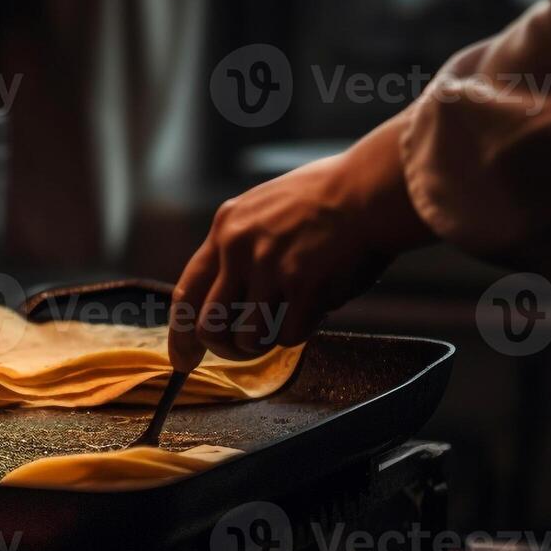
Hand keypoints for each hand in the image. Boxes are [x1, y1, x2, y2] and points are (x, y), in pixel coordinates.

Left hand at [169, 114, 435, 365]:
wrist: (370, 190)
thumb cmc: (329, 200)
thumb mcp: (265, 209)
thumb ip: (242, 248)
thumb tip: (229, 299)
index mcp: (226, 227)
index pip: (186, 293)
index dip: (180, 334)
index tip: (182, 360)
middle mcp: (238, 248)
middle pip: (209, 327)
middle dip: (226, 349)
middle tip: (246, 349)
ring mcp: (268, 268)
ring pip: (247, 339)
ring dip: (268, 341)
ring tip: (291, 317)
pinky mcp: (302, 286)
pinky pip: (288, 337)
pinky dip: (302, 330)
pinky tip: (318, 304)